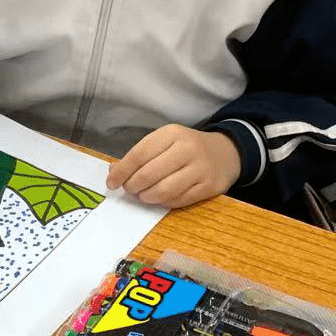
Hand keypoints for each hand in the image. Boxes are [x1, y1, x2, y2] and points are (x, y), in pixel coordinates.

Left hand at [107, 125, 240, 207]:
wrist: (225, 153)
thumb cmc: (187, 147)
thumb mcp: (165, 142)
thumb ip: (140, 155)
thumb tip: (113, 172)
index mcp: (172, 133)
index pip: (139, 154)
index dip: (122, 171)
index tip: (111, 183)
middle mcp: (187, 149)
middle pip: (149, 174)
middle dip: (132, 186)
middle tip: (129, 190)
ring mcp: (200, 169)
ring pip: (163, 191)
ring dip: (146, 197)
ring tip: (143, 195)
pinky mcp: (209, 187)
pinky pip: (178, 200)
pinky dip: (163, 202)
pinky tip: (159, 198)